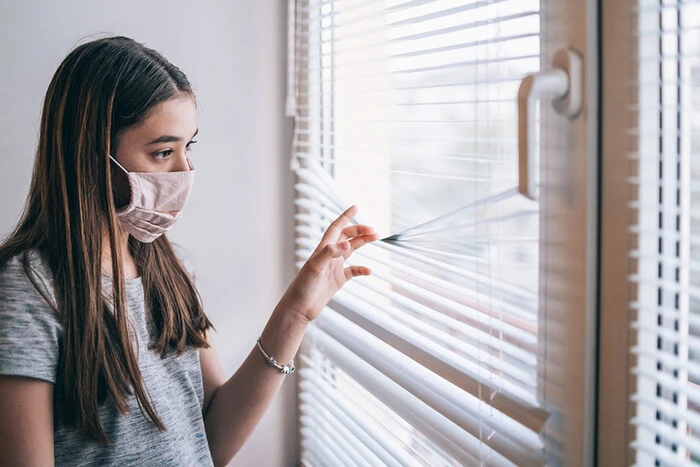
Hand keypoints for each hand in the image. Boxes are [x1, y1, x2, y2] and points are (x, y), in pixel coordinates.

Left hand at [280, 205, 377, 322]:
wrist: (299, 308)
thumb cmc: (303, 287)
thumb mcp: (315, 267)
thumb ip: (330, 253)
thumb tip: (348, 244)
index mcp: (322, 249)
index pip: (336, 228)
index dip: (345, 216)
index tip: (356, 207)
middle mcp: (329, 256)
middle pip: (346, 237)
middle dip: (359, 230)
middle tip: (374, 230)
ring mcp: (333, 267)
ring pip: (351, 250)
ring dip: (362, 243)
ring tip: (376, 238)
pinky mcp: (337, 280)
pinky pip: (352, 271)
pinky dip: (361, 269)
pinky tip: (368, 271)